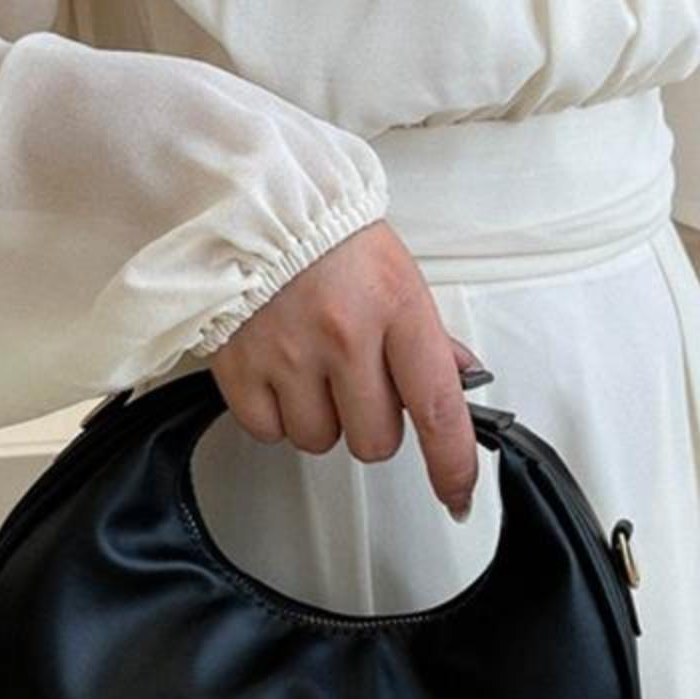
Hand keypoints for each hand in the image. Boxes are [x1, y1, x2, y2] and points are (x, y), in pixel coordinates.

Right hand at [205, 219, 483, 520]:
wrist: (249, 203)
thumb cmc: (328, 234)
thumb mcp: (396, 274)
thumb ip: (426, 336)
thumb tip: (460, 380)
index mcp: (396, 308)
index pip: (438, 408)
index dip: (452, 465)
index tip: (457, 495)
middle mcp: (344, 335)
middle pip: (375, 441)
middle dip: (372, 424)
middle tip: (357, 381)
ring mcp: (288, 354)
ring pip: (320, 440)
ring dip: (321, 418)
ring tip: (311, 367)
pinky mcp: (239, 366)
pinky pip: (268, 431)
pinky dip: (275, 413)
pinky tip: (277, 371)